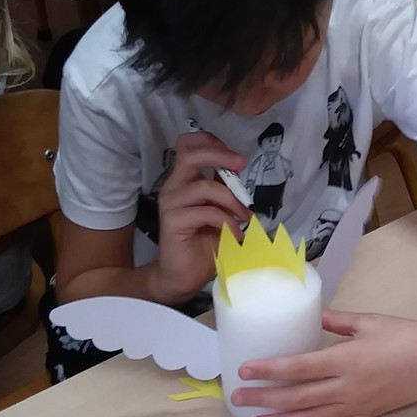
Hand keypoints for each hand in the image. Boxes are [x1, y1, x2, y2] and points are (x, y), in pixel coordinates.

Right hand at [151, 132, 248, 304]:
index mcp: (184, 180)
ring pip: (205, 187)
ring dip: (232, 201)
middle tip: (241, 164)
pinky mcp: (172, 221)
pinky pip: (205, 212)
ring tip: (246, 218)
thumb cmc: (203, 242)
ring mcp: (170, 203)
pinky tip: (236, 235)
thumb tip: (240, 174)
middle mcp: (174, 187)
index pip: (188, 146)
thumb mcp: (220, 211)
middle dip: (220, 155)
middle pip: (191, 155)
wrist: (183, 274)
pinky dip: (226, 222)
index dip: (210, 142)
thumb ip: (224, 191)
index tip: (234, 155)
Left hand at [233, 311, 416, 416]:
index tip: (245, 371)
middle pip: (298, 397)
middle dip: (265, 400)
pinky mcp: (366, 416)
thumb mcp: (368, 321)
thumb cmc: (404, 335)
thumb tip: (311, 315)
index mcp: (347, 360)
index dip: (269, 371)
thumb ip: (335, 321)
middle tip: (238, 400)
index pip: (299, 368)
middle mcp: (348, 387)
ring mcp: (356, 405)